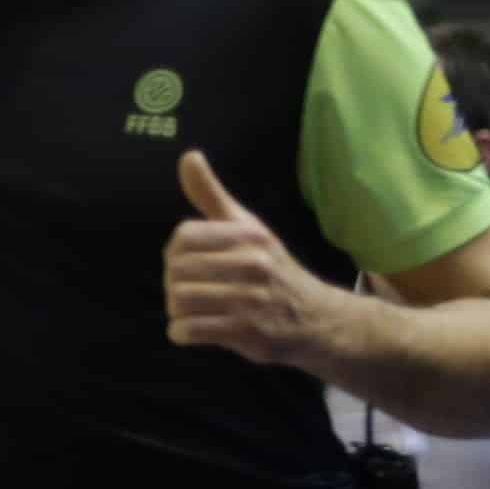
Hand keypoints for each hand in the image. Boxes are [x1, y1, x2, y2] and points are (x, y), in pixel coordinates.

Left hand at [163, 150, 340, 369]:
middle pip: (176, 271)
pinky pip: (188, 330)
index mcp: (249, 235)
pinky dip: (182, 332)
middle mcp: (252, 264)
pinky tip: (196, 328)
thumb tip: (188, 156)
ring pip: (179, 300)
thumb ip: (211, 195)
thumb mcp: (246, 226)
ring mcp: (251, 299)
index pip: (183, 237)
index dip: (175, 253)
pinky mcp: (246, 332)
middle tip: (191, 289)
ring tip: (195, 309)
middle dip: (174, 283)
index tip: (189, 262)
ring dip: (177, 309)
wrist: (315, 318)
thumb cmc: (270, 268)